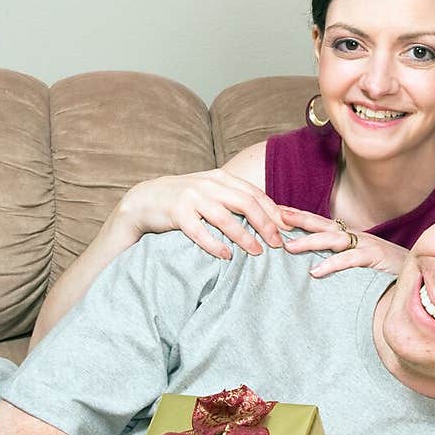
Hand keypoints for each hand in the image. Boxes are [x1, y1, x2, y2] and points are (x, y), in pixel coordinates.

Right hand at [117, 170, 285, 258]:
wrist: (146, 199)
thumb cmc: (185, 199)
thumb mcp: (211, 191)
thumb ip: (235, 198)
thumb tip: (269, 216)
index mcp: (221, 178)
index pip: (254, 193)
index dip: (273, 210)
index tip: (289, 227)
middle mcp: (209, 185)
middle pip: (245, 203)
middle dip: (265, 223)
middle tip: (278, 242)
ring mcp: (192, 198)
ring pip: (225, 218)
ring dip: (244, 236)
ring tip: (257, 252)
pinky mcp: (177, 213)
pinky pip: (199, 231)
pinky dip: (214, 244)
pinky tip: (226, 255)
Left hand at [278, 208, 407, 277]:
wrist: (419, 275)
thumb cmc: (388, 271)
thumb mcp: (361, 263)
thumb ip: (342, 260)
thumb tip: (314, 265)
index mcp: (351, 237)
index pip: (321, 224)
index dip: (300, 217)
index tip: (277, 211)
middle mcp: (356, 237)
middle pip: (322, 224)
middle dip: (298, 219)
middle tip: (275, 215)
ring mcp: (366, 246)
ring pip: (332, 240)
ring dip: (309, 241)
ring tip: (288, 246)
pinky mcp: (374, 259)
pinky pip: (349, 260)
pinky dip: (332, 265)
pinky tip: (315, 272)